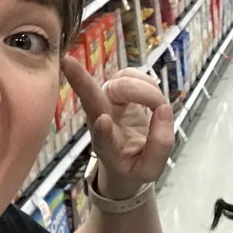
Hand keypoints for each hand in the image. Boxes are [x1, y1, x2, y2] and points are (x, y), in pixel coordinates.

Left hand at [62, 57, 174, 198]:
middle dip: (80, 81)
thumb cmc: (133, 166)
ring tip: (156, 106)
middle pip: (90, 97)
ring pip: (122, 80)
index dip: (104, 130)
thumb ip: (160, 145)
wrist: (122, 161)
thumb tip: (164, 109)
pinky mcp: (114, 89)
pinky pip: (129, 74)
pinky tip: (151, 98)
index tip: (104, 121)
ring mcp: (105, 101)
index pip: (103, 138)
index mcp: (108, 147)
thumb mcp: (150, 170)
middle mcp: (100, 120)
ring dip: (146, 89)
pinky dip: (147, 82)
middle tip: (68, 62)